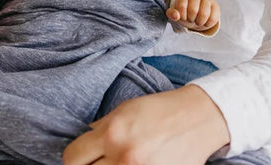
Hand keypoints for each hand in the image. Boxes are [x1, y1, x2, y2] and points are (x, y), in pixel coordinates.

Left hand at [62, 85, 229, 164]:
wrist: (199, 119)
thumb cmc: (161, 111)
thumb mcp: (124, 110)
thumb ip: (101, 128)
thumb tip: (84, 141)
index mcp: (112, 134)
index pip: (72, 158)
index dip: (73, 159)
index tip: (81, 158)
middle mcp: (123, 157)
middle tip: (99, 162)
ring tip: (116, 164)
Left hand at [165, 0, 219, 31]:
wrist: (198, 9)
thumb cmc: (185, 12)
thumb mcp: (176, 12)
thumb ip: (172, 14)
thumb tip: (175, 16)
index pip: (182, 7)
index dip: (182, 16)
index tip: (183, 17)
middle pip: (193, 11)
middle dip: (191, 20)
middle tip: (191, 19)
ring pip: (204, 14)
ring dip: (199, 22)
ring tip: (197, 21)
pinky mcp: (215, 6)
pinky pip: (213, 18)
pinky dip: (207, 24)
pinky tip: (204, 22)